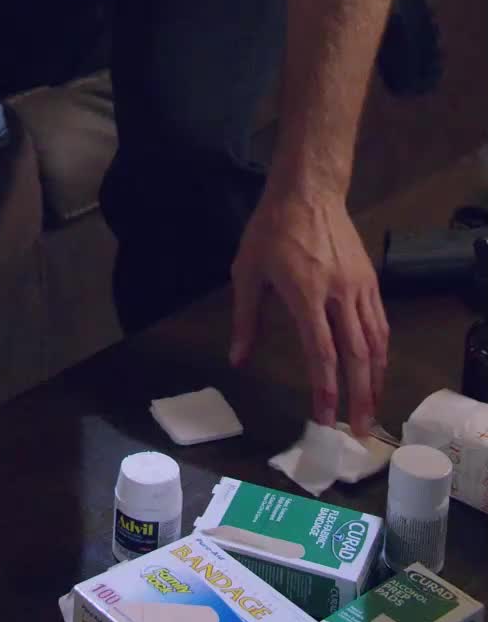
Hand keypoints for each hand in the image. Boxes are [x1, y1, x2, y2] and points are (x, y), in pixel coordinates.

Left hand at [229, 185, 388, 433]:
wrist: (308, 190)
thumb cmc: (272, 229)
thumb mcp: (247, 270)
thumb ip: (245, 318)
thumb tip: (238, 359)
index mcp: (306, 294)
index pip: (322, 352)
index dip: (325, 389)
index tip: (325, 419)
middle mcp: (339, 294)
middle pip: (357, 354)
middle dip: (360, 396)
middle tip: (360, 431)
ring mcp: (359, 287)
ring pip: (376, 342)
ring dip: (376, 379)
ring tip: (373, 409)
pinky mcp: (370, 280)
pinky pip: (380, 323)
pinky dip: (382, 351)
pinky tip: (378, 368)